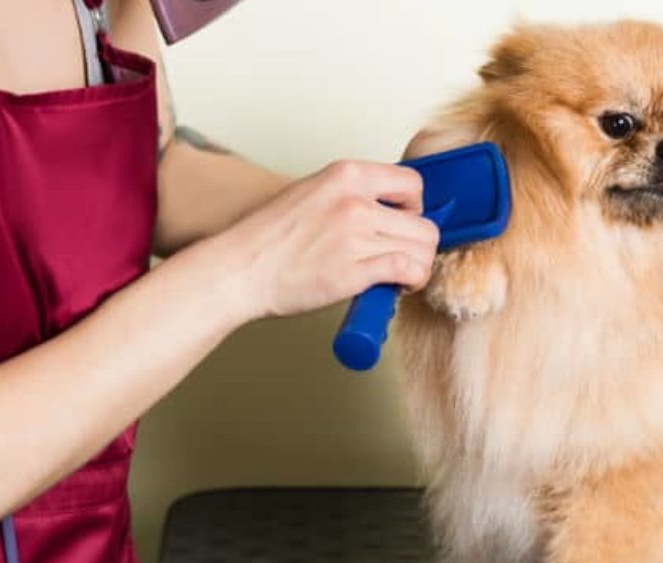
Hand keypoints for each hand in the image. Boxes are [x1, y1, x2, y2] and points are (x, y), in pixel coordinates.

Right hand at [219, 160, 439, 320]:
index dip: (414, 209)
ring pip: (423, 249)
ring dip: (418, 266)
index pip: (412, 183)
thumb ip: (349, 195)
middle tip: (401, 257)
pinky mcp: (354, 271)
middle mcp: (354, 201)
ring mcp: (355, 236)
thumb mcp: (311, 193)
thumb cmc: (269, 239)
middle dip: (419, 246)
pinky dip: (413, 282)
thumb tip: (387, 210)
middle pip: (424, 224)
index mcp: (345, 175)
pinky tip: (398, 287)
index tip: (402, 223)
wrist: (238, 270)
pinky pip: (409, 271)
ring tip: (399, 275)